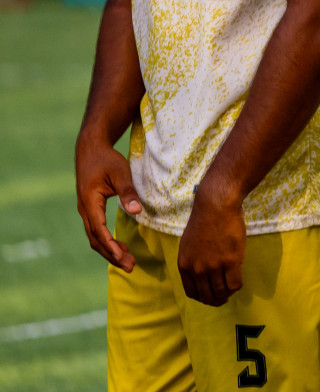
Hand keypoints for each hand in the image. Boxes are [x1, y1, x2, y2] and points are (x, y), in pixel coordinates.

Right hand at [75, 138, 140, 270]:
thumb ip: (128, 191)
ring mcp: (86, 211)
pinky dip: (108, 242)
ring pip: (95, 238)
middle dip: (112, 254)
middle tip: (130, 267)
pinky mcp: (91, 210)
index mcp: (89, 202)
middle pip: (96, 239)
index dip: (110, 244)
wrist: (90, 150)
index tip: (122, 256)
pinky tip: (121, 248)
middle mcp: (84, 210)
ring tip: (128, 263)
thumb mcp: (120, 172)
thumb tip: (136, 211)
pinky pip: (97, 231)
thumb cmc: (106, 160)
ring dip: (110, 251)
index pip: (98, 229)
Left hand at [177, 181, 245, 306]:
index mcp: (185, 265)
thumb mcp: (188, 245)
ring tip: (231, 288)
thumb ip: (193, 261)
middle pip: (207, 296)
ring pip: (222, 291)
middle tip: (223, 297)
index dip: (203, 298)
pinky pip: (235, 283)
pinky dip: (237, 286)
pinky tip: (238, 277)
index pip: (192, 293)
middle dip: (216, 300)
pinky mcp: (231, 260)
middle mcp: (197, 269)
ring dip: (227, 293)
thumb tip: (201, 275)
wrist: (216, 206)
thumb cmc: (204, 221)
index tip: (211, 296)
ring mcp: (214, 266)